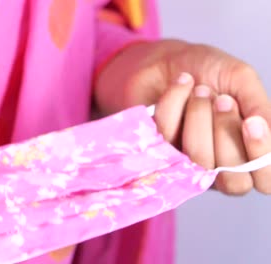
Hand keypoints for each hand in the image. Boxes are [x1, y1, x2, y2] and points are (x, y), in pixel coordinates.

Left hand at [95, 39, 270, 194]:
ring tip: (200, 90)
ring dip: (200, 118)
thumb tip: (266, 128)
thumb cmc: (207, 72)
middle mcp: (220, 167)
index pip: (265, 179)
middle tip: (222, 100)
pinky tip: (181, 85)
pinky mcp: (157, 153)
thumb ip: (258, 106)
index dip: (262, 156)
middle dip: (228, 136)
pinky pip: (167, 140)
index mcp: (249, 153)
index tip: (252, 122)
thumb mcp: (241, 80)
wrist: (165, 58)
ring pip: (199, 161)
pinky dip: (174, 105)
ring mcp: (187, 164)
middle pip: (233, 182)